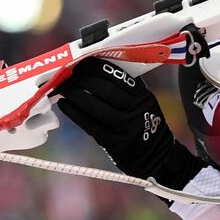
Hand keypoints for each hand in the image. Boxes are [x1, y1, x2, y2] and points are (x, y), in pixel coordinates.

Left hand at [55, 58, 204, 189]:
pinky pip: (91, 124)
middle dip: (82, 78)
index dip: (97, 67)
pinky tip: (64, 105)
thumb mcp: (146, 105)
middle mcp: (136, 109)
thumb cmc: (145, 128)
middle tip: (66, 72)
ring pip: (96, 106)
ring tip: (61, 87)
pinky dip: (75, 113)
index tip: (82, 61)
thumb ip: (128, 90)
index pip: (118, 76)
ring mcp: (125, 127)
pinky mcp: (115, 142)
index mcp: (143, 96)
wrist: (158, 159)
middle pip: (104, 88)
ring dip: (75, 94)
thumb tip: (98, 72)